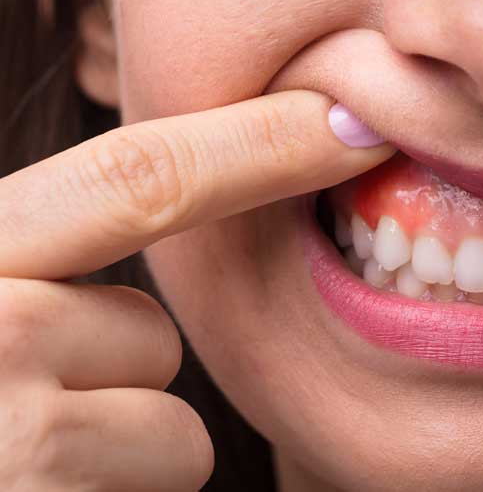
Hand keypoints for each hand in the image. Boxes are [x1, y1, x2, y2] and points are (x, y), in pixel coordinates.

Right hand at [0, 91, 392, 490]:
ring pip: (171, 436)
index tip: (351, 124)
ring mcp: (19, 445)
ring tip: (21, 470)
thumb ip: (38, 266)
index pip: (135, 179)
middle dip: (116, 375)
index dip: (256, 145)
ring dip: (115, 458)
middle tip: (19, 410)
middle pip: (153, 338)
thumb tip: (162, 263)